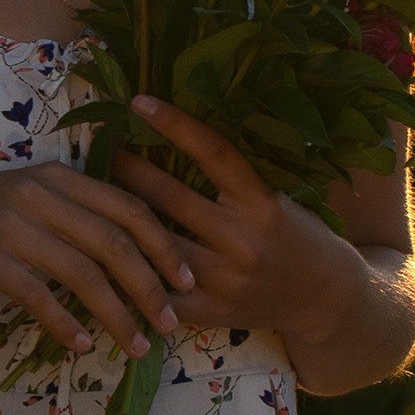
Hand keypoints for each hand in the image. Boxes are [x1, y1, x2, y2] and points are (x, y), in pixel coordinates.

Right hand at [0, 161, 196, 358]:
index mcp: (60, 176)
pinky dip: (65, 322)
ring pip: (81, 273)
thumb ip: (77, 214)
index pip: (128, 207)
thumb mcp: (32, 198)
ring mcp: (13, 224)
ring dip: (116, 313)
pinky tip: (82, 344)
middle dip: (150, 287)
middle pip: (113, 242)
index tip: (188, 280)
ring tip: (136, 344)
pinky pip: (36, 294)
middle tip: (170, 323)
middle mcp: (41, 194)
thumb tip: (135, 253)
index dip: (163, 244)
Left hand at [108, 94, 366, 345]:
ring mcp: (224, 280)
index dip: (174, 124)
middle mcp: (243, 240)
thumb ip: (232, 176)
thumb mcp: (275, 196)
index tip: (138, 102)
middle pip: (169, 196)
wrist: (322, 298)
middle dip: (127, 168)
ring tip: (91, 194)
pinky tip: (99, 253)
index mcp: (262, 203)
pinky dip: (126, 273)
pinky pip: (155, 292)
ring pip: (155, 243)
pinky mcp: (210, 312)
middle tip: (99, 146)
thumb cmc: (294, 233)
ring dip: (119, 217)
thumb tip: (175, 131)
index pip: (214, 152)